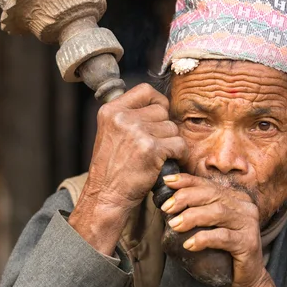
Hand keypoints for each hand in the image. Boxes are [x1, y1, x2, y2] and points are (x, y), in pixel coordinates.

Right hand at [69, 84, 187, 253]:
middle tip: (156, 145)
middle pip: (162, 112)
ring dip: (171, 143)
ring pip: (172, 129)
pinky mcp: (151, 149)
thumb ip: (129, 116)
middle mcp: (123, 118)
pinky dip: (179, 155)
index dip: (158, 102)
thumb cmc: (112, 168)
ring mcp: (137, 132)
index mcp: (111, 111)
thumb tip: (158, 105)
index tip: (159, 116)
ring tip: (159, 156)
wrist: (106, 196)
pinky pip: (179, 144)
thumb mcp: (111, 133)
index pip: (145, 90)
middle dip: (164, 129)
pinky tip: (169, 163)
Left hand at [163, 172, 286, 286]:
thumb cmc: (224, 251)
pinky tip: (189, 244)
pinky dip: (204, 238)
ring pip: (218, 212)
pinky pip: (223, 237)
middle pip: (212, 195)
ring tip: (174, 225)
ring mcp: (249, 224)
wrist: (247, 279)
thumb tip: (168, 201)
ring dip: (192, 217)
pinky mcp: (249, 243)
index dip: (188, 181)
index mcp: (236, 198)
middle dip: (186, 198)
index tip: (168, 182)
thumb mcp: (211, 227)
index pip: (209, 185)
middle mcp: (245, 207)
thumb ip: (198, 210)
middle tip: (166, 208)